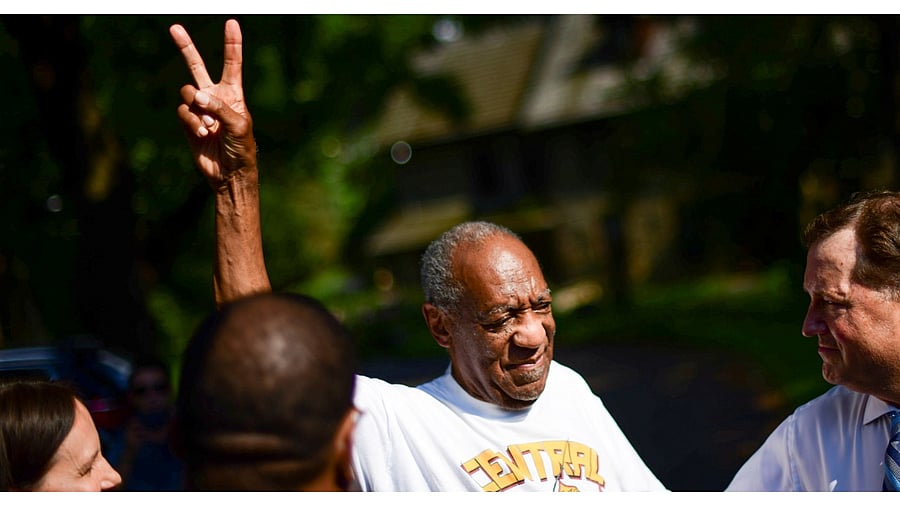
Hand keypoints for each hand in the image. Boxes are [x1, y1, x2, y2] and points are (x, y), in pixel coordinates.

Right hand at [170, 19, 256, 190]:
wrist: (229, 173)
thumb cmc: (242, 148)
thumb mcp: (238, 125)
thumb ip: (219, 107)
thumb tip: (196, 96)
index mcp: (233, 94)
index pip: (232, 64)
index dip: (232, 44)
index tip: (232, 23)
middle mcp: (215, 97)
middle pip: (197, 66)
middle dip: (186, 47)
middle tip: (174, 27)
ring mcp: (199, 109)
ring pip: (187, 93)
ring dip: (196, 109)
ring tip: (209, 127)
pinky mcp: (188, 122)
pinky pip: (182, 111)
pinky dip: (191, 121)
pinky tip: (203, 134)